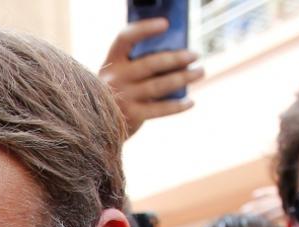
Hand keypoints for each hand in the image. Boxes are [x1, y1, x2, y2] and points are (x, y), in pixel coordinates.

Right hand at [100, 19, 202, 137]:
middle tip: (195, 55)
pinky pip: (160, 109)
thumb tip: (176, 58)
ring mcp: (123, 98)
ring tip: (200, 72)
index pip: (125, 38)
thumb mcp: (117, 76)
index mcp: (112, 63)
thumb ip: (136, 66)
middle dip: (176, 58)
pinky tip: (190, 102)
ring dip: (183, 78)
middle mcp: (115, 78)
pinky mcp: (132, 116)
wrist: (98, 129)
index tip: (165, 25)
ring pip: (159, 86)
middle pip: (150, 63)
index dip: (144, 29)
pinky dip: (177, 106)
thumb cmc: (115, 96)